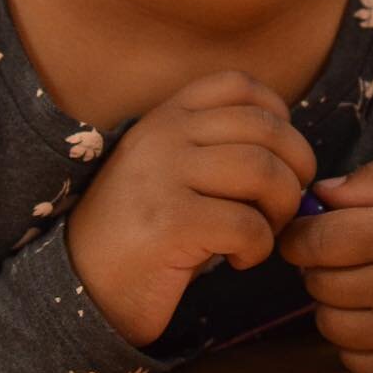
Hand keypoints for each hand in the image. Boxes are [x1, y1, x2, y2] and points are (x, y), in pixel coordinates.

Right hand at [65, 70, 316, 346]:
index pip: (239, 85)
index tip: (279, 158)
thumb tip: (295, 160)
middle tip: (282, 208)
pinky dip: (259, 248)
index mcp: (166, 116)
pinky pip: (246, 224)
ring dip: (280, 209)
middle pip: (265, 128)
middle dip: (294, 170)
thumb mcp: (172, 171)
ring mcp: (164, 174)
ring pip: (263, 171)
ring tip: (262, 234)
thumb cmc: (142, 233)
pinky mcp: (169, 222)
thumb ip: (219, 150)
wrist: (77, 287)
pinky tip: (239, 260)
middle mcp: (164, 134)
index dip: (278, 118)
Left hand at [278, 157, 372, 372]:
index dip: (301, 231)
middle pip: (318, 282)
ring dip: (334, 300)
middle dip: (319, 262)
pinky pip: (354, 361)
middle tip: (343, 247)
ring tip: (364, 278)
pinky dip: (354, 339)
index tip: (309, 225)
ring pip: (329, 324)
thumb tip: (322, 194)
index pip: (317, 240)